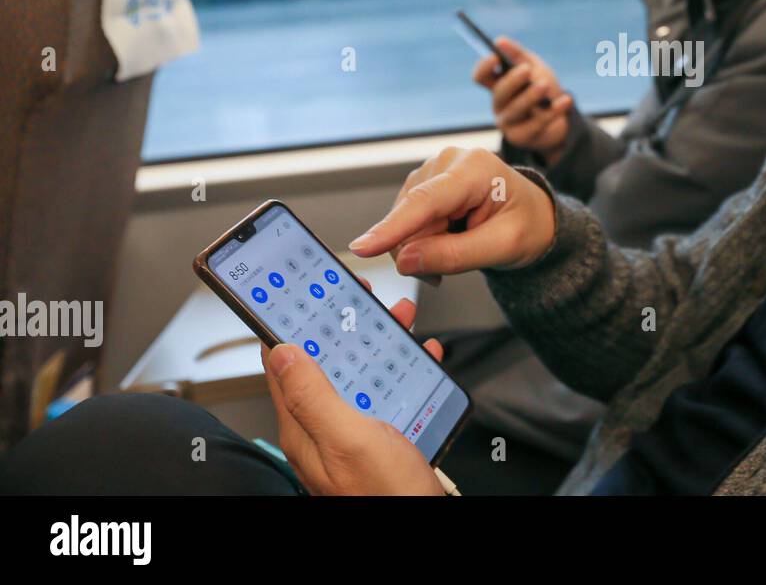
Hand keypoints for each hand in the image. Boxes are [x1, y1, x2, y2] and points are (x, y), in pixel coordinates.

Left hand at [262, 285, 446, 495]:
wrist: (426, 530)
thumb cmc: (389, 497)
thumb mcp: (349, 438)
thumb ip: (313, 395)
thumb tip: (281, 352)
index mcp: (304, 429)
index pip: (284, 366)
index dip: (291, 325)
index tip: (303, 294)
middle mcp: (324, 432)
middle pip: (326, 364)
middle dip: (343, 326)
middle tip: (359, 297)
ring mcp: (353, 436)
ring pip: (359, 375)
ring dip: (377, 343)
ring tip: (398, 318)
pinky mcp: (381, 441)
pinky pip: (386, 394)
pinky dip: (402, 370)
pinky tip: (420, 359)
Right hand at [348, 147, 555, 277]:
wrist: (533, 216)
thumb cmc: (526, 225)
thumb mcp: (504, 246)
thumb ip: (456, 255)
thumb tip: (405, 261)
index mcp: (475, 168)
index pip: (426, 201)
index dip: (393, 227)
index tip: (362, 248)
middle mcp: (447, 161)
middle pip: (410, 218)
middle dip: (423, 251)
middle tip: (449, 271)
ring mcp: (432, 171)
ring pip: (403, 224)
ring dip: (422, 249)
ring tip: (456, 252)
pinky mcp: (422, 185)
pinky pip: (405, 224)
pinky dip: (420, 243)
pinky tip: (444, 244)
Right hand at [471, 37, 572, 162]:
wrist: (561, 119)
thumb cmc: (543, 87)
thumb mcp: (534, 66)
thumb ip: (518, 54)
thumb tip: (499, 41)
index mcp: (497, 84)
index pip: (480, 76)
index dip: (484, 67)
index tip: (495, 56)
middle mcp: (499, 104)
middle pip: (499, 92)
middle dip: (512, 80)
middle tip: (527, 70)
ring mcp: (508, 123)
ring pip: (515, 110)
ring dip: (530, 96)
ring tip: (544, 85)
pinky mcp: (522, 138)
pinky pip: (537, 124)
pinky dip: (553, 111)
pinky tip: (567, 99)